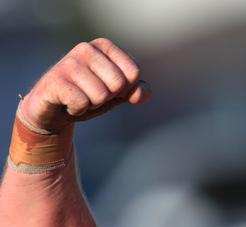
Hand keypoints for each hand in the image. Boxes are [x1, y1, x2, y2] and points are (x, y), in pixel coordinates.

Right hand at [20, 38, 150, 130]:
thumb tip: (141, 93)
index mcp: (104, 46)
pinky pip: (82, 103)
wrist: (53, 111)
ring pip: (101, 96)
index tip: (107, 87)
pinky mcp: (54, 80)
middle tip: (90, 94)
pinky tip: (67, 103)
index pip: (134, 73)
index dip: (124, 89)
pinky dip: (77, 110)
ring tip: (78, 97)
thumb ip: (137, 91)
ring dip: (92, 104)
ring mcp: (68, 62)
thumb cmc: (89, 96)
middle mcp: (85, 48)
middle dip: (108, 97)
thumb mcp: (118, 94)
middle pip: (119, 84)